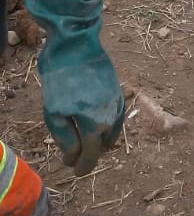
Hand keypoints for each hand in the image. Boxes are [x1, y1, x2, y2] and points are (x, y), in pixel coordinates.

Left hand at [24, 0, 124, 175]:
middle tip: (74, 156)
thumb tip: (74, 156)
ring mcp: (118, 102)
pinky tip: (95, 122)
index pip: (91, 156)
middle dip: (90, 154)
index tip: (74, 172)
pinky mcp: (117, 89)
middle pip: (103, 146)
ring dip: (99, 140)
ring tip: (85, 141)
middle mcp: (113, 116)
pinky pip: (115, 116)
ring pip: (111, 132)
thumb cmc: (62, 79)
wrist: (76, 44)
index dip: (82, 167)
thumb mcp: (54, 113)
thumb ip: (66, 139)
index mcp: (97, 125)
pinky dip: (105, 125)